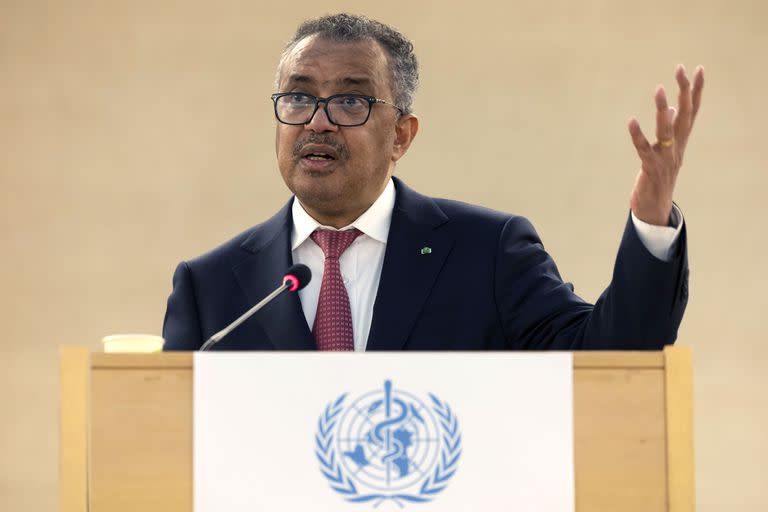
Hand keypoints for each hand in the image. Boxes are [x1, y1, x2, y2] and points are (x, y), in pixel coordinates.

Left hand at [628, 65, 703, 225]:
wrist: (654, 208)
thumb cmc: (658, 177)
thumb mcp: (667, 151)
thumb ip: (670, 130)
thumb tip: (671, 109)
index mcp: (680, 141)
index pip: (692, 111)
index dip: (696, 90)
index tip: (698, 68)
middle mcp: (676, 147)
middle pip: (684, 115)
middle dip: (684, 91)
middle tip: (681, 69)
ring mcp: (665, 158)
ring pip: (666, 131)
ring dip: (663, 110)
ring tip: (659, 89)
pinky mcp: (650, 168)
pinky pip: (644, 149)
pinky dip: (638, 135)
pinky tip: (632, 121)